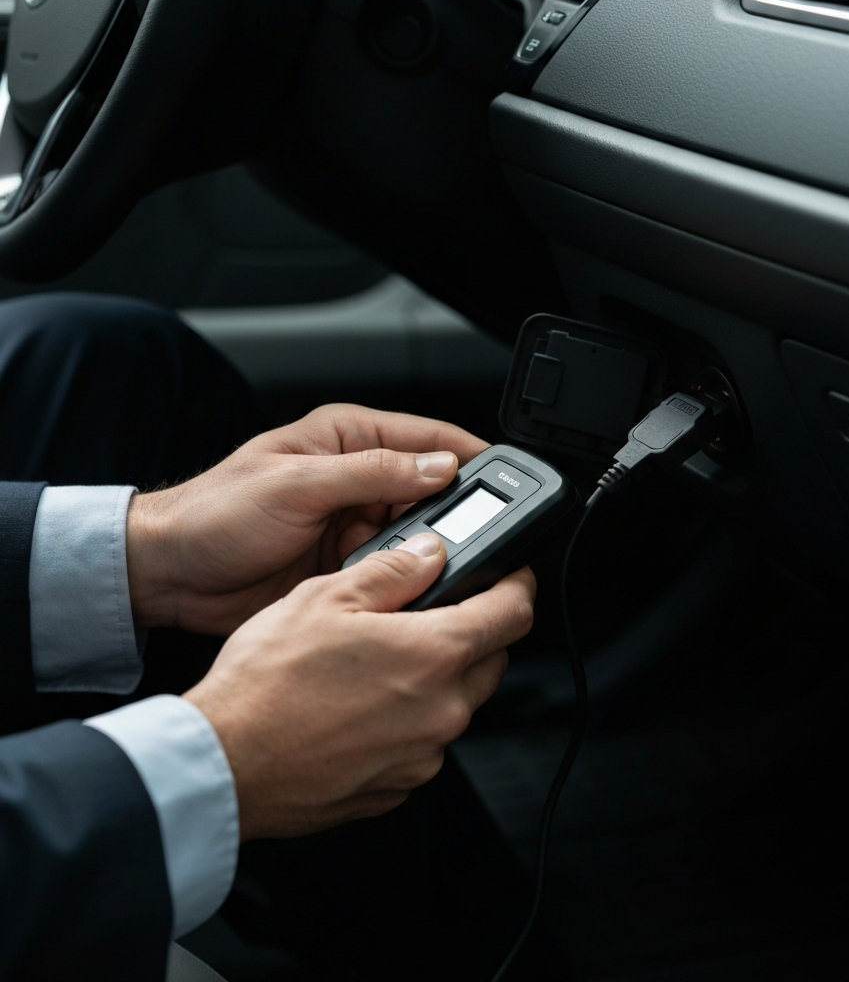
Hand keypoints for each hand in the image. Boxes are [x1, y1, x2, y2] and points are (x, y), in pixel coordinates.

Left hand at [126, 404, 487, 634]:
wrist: (171, 574)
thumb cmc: (214, 513)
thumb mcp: (296, 483)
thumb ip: (372, 473)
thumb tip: (438, 467)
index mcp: (348, 438)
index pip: (427, 437)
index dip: (469, 456)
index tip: (504, 479)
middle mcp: (357, 476)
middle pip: (432, 489)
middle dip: (452, 513)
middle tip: (470, 536)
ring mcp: (353, 521)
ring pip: (418, 532)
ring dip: (426, 549)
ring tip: (431, 564)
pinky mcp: (347, 561)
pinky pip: (393, 565)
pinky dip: (404, 576)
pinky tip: (405, 584)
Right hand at [184, 536, 535, 838]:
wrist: (224, 764)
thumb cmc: (267, 682)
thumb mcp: (328, 597)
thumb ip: (394, 570)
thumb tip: (431, 554)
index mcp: (435, 655)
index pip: (513, 613)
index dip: (519, 585)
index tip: (515, 575)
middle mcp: (442, 711)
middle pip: (492, 660)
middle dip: (475, 631)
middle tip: (434, 613)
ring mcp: (422, 756)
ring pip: (457, 704)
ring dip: (438, 679)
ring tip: (379, 662)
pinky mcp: (398, 787)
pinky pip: (424, 743)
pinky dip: (410, 720)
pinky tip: (363, 706)